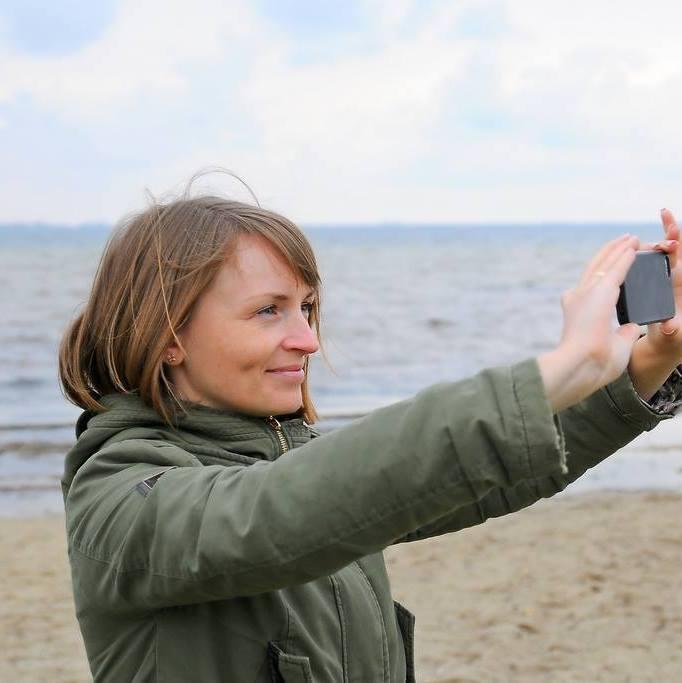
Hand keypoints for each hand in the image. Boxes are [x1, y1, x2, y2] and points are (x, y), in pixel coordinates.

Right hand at [538, 234, 641, 411]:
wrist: (581, 365)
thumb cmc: (594, 364)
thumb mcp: (612, 345)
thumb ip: (621, 333)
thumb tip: (631, 326)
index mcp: (578, 312)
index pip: (591, 288)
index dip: (602, 275)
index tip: (612, 269)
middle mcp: (579, 297)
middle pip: (596, 269)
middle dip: (610, 255)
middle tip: (622, 244)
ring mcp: (587, 292)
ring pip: (606, 263)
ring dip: (619, 249)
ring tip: (631, 239)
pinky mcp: (601, 290)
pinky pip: (618, 267)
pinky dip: (626, 255)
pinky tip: (635, 246)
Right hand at [639, 208, 681, 362]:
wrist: (668, 340)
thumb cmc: (670, 337)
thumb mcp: (670, 335)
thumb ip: (670, 330)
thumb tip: (668, 326)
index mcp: (680, 287)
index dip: (679, 245)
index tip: (672, 237)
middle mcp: (677, 278)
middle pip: (678, 249)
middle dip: (672, 232)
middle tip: (664, 218)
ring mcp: (668, 276)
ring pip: (667, 250)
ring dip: (661, 238)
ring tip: (655, 226)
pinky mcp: (659, 279)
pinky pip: (657, 257)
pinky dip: (652, 244)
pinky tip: (648, 231)